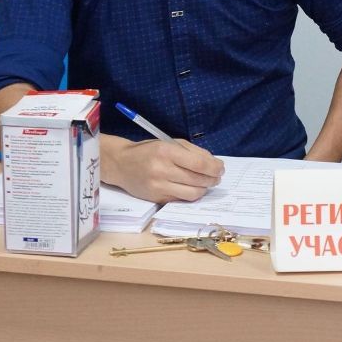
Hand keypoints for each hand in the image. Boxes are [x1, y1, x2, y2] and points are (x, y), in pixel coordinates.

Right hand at [102, 135, 224, 202]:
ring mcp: (159, 186)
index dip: (214, 167)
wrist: (121, 164)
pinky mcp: (157, 198)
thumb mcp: (169, 143)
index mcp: (166, 151)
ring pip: (192, 193)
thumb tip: (214, 163)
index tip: (221, 168)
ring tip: (207, 183)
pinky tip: (193, 188)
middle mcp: (162, 170)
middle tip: (217, 177)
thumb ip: (192, 151)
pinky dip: (191, 194)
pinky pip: (181, 199)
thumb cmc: (148, 151)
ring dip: (204, 189)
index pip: (198, 163)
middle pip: (198, 180)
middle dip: (213, 179)